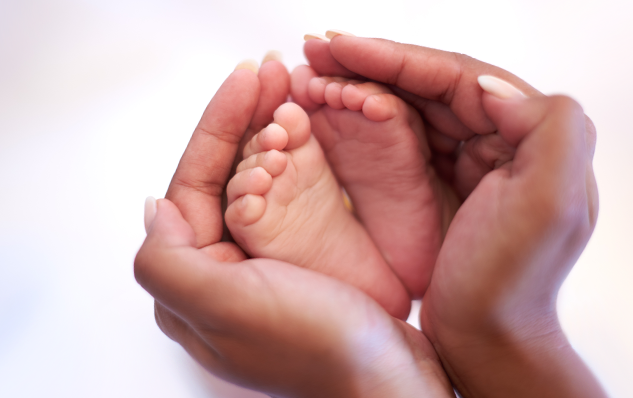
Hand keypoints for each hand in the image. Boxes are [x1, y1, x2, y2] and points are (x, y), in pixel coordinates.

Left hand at [135, 59, 452, 397]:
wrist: (388, 379)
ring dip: (271, 135)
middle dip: (245, 123)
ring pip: (258, 184)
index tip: (247, 80)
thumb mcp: (227, 309)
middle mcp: (221, 273)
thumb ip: (169, 262)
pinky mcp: (300, 263)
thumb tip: (155, 207)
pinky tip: (310, 137)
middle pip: (222, 179)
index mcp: (193, 284)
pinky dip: (299, 163)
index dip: (218, 127)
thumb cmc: (319, 352)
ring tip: (292, 96)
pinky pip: (290, 201)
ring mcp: (262, 267)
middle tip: (273, 74)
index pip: (192, 187)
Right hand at [305, 34, 605, 396]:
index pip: (458, 77)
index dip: (396, 56)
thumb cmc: (509, 283)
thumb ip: (550, 127)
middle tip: (319, 47)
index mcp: (531, 136)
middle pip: (432, 85)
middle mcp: (505, 141)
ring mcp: (473, 161)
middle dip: (374, 62)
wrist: (486, 341)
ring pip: (416, 106)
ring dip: (368, 83)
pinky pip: (406, 137)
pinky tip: (338, 108)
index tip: (342, 45)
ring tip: (319, 70)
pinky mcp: (446, 183)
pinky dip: (372, 118)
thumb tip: (488, 83)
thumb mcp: (546, 205)